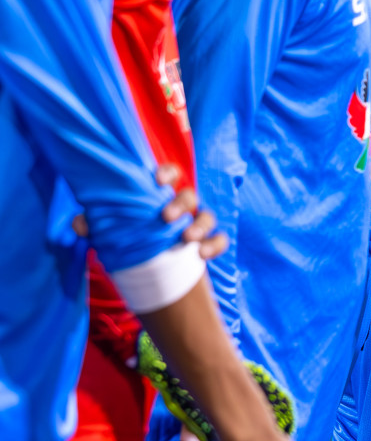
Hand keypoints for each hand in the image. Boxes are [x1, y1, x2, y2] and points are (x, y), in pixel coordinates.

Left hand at [71, 165, 227, 260]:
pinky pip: (219, 240)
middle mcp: (183, 205)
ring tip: (187, 238)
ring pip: (208, 216)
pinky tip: (202, 255)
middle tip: (166, 217)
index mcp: (162, 194)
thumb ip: (94, 223)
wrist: (149, 267)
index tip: (156, 181)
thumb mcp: (110, 229)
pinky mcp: (206, 242)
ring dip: (200, 225)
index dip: (167, 173)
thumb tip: (80, 223)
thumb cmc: (131, 236)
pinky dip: (214, 245)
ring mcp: (196, 223)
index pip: (171, 174)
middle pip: (190, 195)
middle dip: (181, 203)